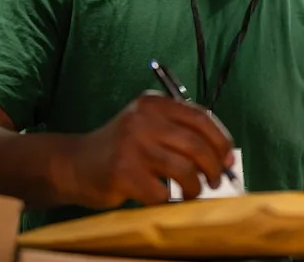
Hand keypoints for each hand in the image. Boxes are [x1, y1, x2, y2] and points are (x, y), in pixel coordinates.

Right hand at [66, 92, 234, 207]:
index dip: (221, 140)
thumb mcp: (148, 126)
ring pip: (184, 170)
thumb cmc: (122, 149)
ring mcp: (131, 145)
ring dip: (195, 187)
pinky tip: (162, 196)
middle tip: (215, 181)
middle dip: (213, 168)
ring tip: (191, 192)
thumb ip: (182, 133)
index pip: (201, 117)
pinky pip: (161, 193)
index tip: (228, 158)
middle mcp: (142, 119)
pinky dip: (168, 200)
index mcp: (153, 103)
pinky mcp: (122, 172)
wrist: (75, 163)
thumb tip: (226, 156)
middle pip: (196, 145)